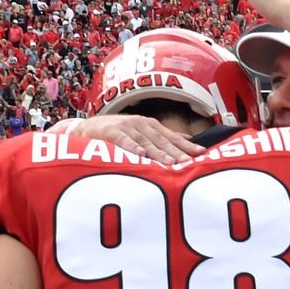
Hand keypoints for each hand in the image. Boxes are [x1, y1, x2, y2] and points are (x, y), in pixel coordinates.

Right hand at [73, 115, 204, 164]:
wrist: (87, 128)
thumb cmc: (117, 133)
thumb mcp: (141, 132)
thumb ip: (161, 138)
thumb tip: (187, 141)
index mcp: (150, 126)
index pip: (172, 136)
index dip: (186, 144)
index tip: (201, 153)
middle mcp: (141, 125)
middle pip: (162, 141)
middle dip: (176, 152)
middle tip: (188, 162)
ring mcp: (126, 128)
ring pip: (145, 142)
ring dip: (158, 153)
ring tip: (169, 163)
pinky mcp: (111, 133)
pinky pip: (123, 141)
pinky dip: (132, 147)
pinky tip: (140, 155)